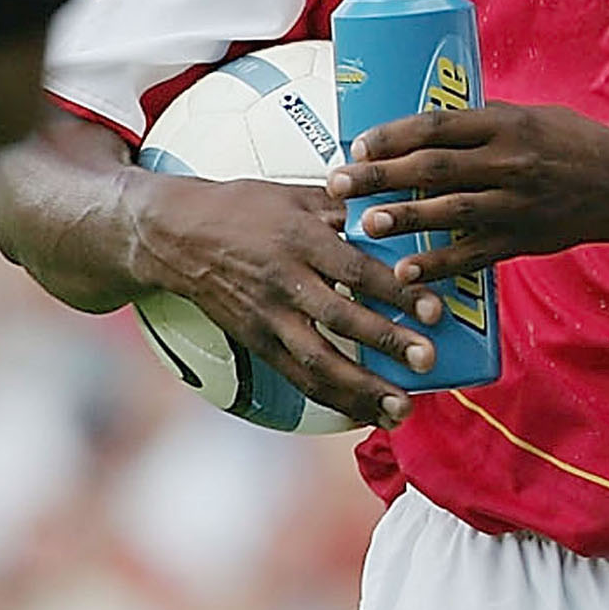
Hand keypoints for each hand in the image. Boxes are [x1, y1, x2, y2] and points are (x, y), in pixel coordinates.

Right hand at [130, 172, 437, 426]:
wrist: (174, 236)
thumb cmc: (245, 208)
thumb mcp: (299, 196)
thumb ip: (351, 208)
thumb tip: (406, 211)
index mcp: (300, 240)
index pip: (355, 270)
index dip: (395, 291)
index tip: (434, 310)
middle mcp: (283, 282)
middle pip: (339, 318)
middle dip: (385, 343)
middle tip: (427, 360)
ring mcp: (267, 318)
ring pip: (316, 361)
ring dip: (361, 389)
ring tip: (402, 410)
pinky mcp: (256, 342)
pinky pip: (298, 378)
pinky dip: (334, 399)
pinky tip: (368, 413)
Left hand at [330, 103, 608, 280]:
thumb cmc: (576, 143)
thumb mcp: (533, 116)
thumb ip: (482, 123)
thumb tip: (425, 126)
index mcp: (507, 125)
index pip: (438, 125)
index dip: (393, 135)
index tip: (358, 145)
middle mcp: (509, 162)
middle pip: (432, 167)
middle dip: (379, 175)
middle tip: (337, 183)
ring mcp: (516, 203)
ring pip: (449, 210)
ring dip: (403, 217)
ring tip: (363, 223)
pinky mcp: (523, 237)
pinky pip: (474, 253)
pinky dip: (438, 264)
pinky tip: (406, 272)